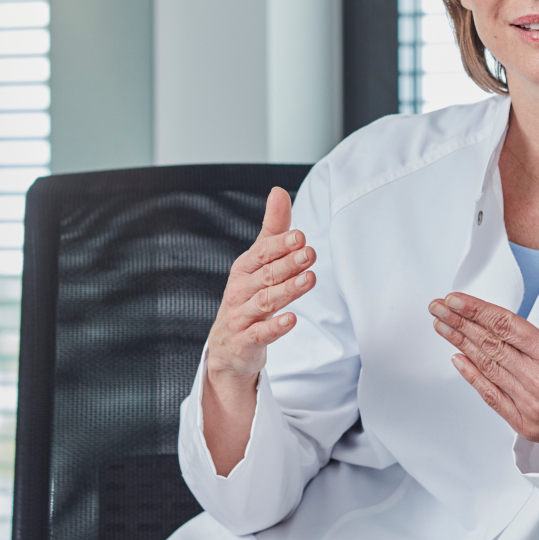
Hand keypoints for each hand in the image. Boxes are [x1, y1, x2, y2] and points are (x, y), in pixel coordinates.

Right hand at [201, 188, 316, 472]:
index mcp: (244, 269)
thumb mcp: (259, 264)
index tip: (301, 237)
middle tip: (310, 254)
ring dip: (287, 291)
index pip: (261, 253)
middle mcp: (240, 291)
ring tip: (309, 281)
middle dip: (287, 264)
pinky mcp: (246, 342)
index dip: (280, 245)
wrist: (228, 347)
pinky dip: (275, 327)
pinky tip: (292, 319)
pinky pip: (260, 334)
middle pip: (265, 275)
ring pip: (264, 302)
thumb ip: (272, 231)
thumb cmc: (248, 298)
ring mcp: (240, 317)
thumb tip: (279, 192)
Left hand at [430, 291, 538, 448]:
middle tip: (438, 307)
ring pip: (486, 366)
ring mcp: (529, 403)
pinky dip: (471, 376)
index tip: (455, 299)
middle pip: (489, 343)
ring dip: (460, 343)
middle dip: (459, 322)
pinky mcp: (523, 422)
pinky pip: (491, 395)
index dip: (476, 310)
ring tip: (442, 326)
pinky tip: (457, 359)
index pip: (506, 325)